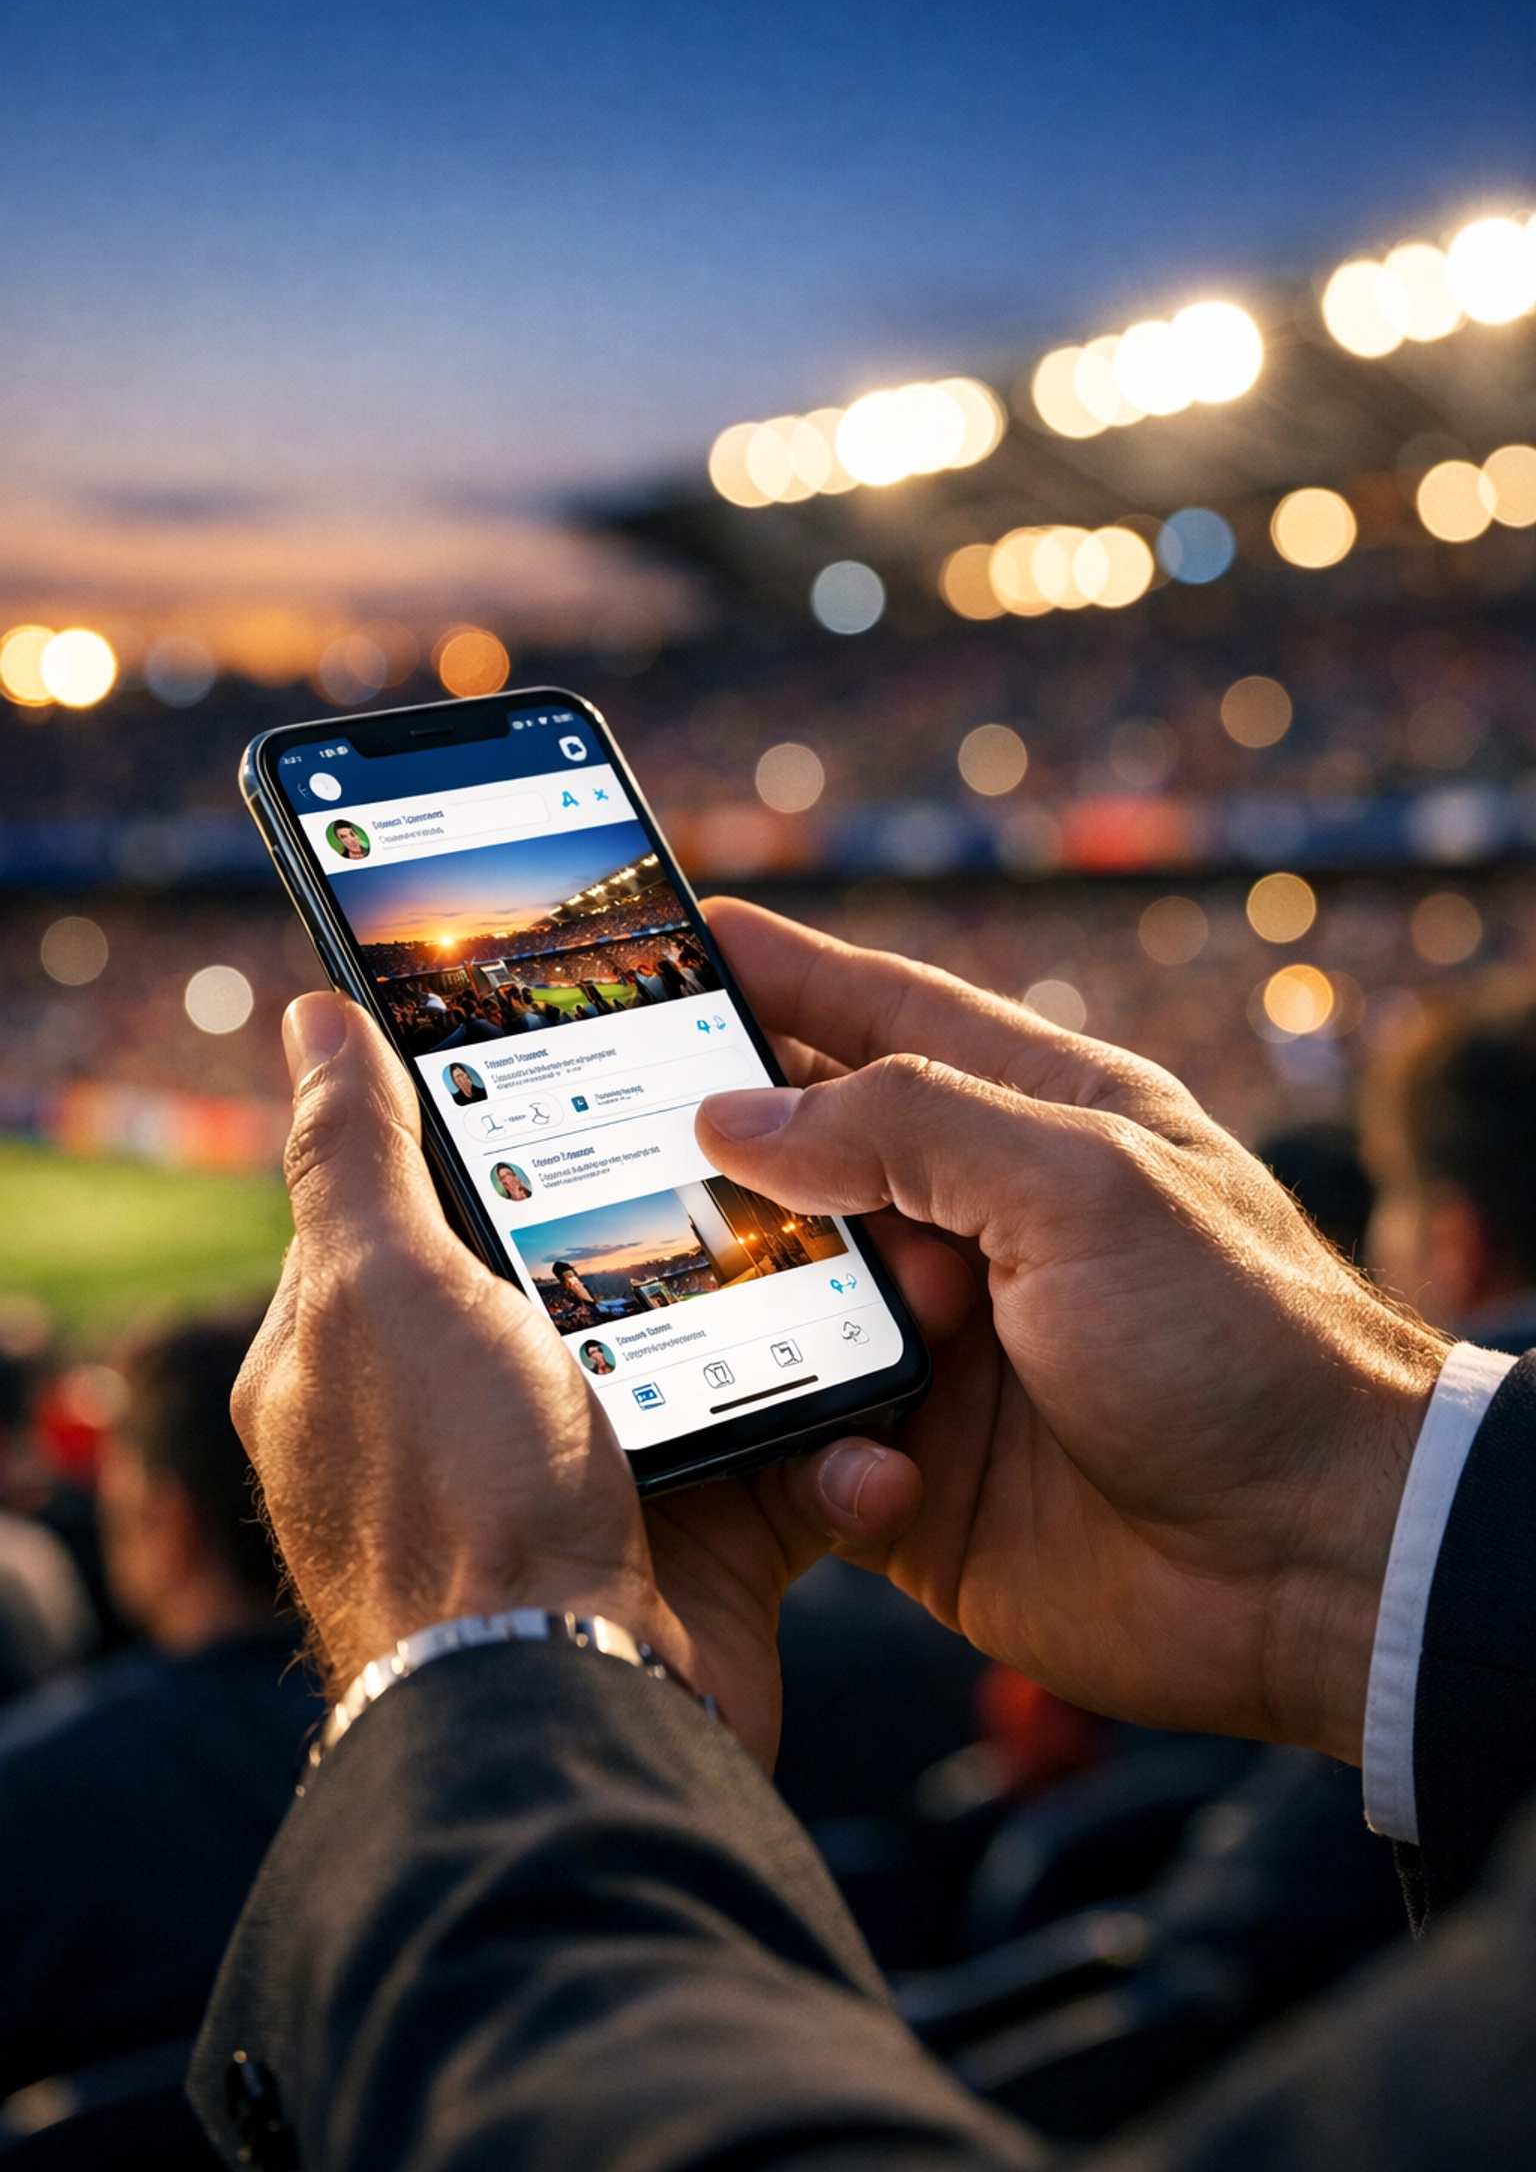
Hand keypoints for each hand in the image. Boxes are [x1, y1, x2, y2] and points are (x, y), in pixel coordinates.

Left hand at [235, 993, 965, 1770]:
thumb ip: (353, 1153)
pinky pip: (793, 1466)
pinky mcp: (699, 1545)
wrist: (564, 1707)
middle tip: (805, 1142)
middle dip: (721, 1215)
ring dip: (811, 1321)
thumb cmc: (444, 1497)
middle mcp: (489, 1405)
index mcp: (388, 1337)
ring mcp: (599, 1476)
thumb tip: (313, 1016)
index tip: (639, 1043)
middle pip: (620, 1261)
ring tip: (889, 1269)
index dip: (541, 1112)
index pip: (460, 1185)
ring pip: (729, 1353)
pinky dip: (842, 1453)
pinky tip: (870, 1436)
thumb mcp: (379, 1290)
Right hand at [697, 899, 1449, 1763]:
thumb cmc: (1241, 1342)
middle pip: (813, 1156)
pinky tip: (804, 1442)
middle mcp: (982, 1225)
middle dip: (722, 1144)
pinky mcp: (915, 1471)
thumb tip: (740, 1115)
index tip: (681, 938)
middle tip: (611, 1127)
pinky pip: (802, 1439)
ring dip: (741, 1295)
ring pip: (786, 1297)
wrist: (1318, 1563)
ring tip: (672, 1283)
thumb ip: (910, 1127)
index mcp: (1040, 1121)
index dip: (783, 974)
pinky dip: (786, 1437)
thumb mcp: (1083, 1185)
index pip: (885, 1016)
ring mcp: (945, 1351)